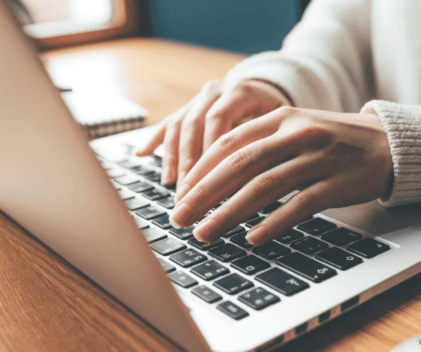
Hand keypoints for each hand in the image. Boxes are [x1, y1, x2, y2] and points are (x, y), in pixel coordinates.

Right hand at [136, 79, 291, 187]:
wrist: (267, 89)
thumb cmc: (278, 115)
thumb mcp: (279, 124)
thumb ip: (266, 142)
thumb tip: (256, 180)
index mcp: (240, 91)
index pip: (219, 120)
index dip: (210, 150)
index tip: (208, 180)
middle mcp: (216, 91)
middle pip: (194, 125)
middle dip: (189, 162)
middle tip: (187, 193)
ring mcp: (199, 98)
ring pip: (179, 125)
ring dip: (173, 157)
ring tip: (171, 185)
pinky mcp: (188, 107)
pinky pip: (168, 123)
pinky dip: (154, 140)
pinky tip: (140, 154)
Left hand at [169, 107, 392, 244]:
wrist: (388, 144)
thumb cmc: (332, 141)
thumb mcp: (295, 131)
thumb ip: (260, 146)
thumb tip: (215, 178)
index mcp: (280, 118)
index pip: (229, 143)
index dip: (200, 170)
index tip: (180, 194)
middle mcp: (297, 133)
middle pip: (240, 164)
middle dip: (204, 194)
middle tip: (180, 217)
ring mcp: (318, 158)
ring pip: (264, 186)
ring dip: (229, 213)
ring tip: (205, 233)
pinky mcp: (337, 183)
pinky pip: (299, 205)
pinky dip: (273, 223)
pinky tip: (252, 238)